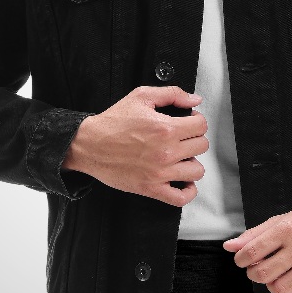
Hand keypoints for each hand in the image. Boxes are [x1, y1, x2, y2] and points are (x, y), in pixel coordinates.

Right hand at [62, 86, 207, 206]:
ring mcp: (160, 173)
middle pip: (202, 146)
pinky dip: (188, 191)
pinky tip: (183, 180)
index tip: (189, 122)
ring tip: (181, 157)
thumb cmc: (112, 122)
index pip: (201, 126)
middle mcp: (166, 151)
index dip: (196, 121)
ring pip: (197, 171)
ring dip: (192, 162)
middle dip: (193, 139)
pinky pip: (181, 197)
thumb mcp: (141, 96)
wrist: (89, 144)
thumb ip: (172, 94)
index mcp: (165, 128)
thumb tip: (195, 99)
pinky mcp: (151, 189)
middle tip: (182, 138)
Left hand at [223, 205, 291, 292]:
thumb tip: (229, 247)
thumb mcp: (283, 220)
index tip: (243, 260)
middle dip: (254, 274)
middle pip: (262, 274)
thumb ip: (255, 234)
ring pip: (279, 290)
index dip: (241, 260)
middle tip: (260, 268)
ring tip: (279, 275)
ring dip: (273, 285)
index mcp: (286, 229)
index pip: (251, 252)